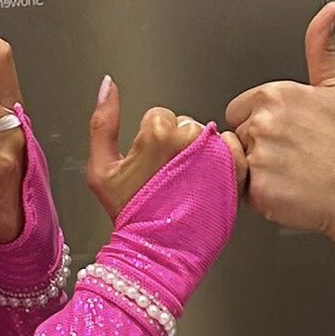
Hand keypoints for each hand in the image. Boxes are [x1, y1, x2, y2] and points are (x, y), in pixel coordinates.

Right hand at [87, 74, 246, 223]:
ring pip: (208, 137)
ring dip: (201, 154)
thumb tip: (108, 84)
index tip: (151, 165)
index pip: (160, 117)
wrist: (155, 251)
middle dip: (178, 146)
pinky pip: (234, 150)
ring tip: (188, 184)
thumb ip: (102, 122)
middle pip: (186, 125)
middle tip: (169, 177)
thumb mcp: (101, 169)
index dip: (153, 140)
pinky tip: (210, 181)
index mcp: (158, 133)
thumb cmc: (129, 215)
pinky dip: (226, 161)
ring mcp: (214, 156)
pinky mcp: (234, 173)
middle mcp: (190, 140)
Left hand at [225, 0, 334, 236]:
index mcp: (275, 94)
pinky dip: (259, 194)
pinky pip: (241, 191)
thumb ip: (322, 45)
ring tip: (291, 172)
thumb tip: (333, 7)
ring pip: (238, 162)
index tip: (290, 134)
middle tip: (294, 155)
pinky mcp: (256, 189)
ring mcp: (258, 156)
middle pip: (238, 135)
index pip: (240, 110)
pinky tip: (285, 189)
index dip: (262, 124)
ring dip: (257, 171)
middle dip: (258, 147)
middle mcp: (263, 123)